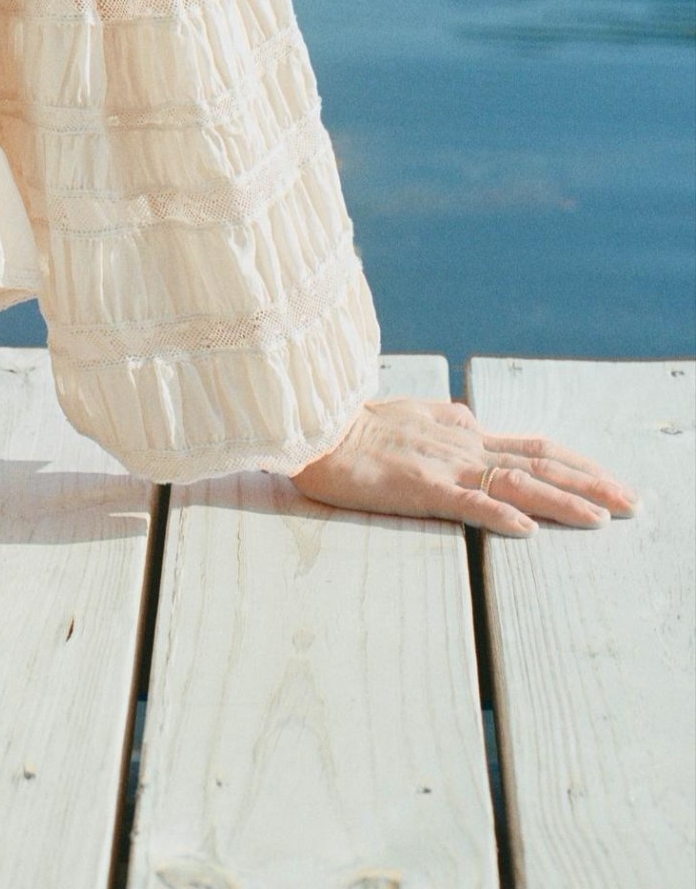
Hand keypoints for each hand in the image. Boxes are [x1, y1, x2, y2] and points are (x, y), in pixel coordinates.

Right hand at [291, 396, 638, 534]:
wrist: (310, 422)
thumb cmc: (352, 422)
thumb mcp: (407, 412)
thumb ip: (443, 418)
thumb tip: (471, 416)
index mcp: (461, 431)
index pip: (532, 446)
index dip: (577, 463)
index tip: (611, 480)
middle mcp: (461, 445)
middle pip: (539, 463)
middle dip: (591, 483)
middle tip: (633, 502)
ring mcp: (442, 465)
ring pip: (516, 482)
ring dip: (564, 500)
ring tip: (604, 518)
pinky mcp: (417, 486)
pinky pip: (465, 502)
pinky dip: (500, 514)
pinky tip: (527, 530)